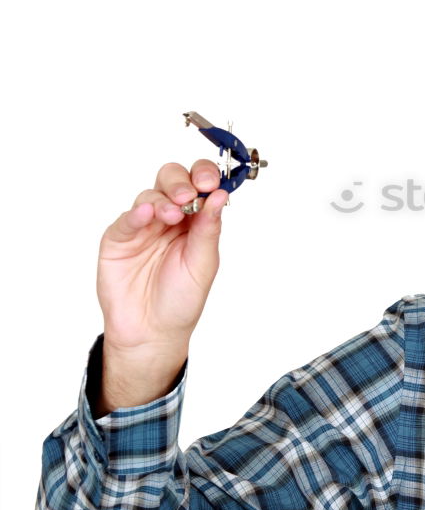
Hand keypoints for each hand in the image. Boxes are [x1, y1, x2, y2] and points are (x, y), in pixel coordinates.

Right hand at [97, 160, 228, 353]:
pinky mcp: (119, 239)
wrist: (152, 331)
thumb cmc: (181, 299)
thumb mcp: (204, 263)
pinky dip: (137, 213)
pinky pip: (126, 219)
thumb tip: (220, 195)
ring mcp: (143, 227)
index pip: (199, 185)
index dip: (204, 177)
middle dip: (181, 182)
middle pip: (172, 181)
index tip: (209, 183)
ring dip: (163, 200)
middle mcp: (169, 218)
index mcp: (195, 221)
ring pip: (150, 195)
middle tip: (189, 196)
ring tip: (172, 215)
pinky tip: (147, 214)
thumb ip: (209, 229)